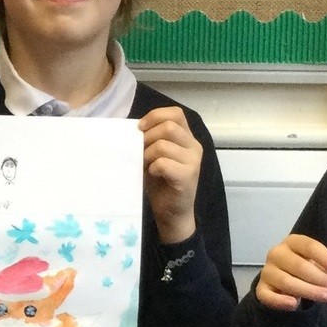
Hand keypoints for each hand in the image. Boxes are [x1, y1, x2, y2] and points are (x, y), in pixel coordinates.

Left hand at [139, 106, 201, 244]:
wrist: (171, 213)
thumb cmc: (160, 183)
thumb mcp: (154, 156)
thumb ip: (151, 140)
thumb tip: (132, 129)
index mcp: (187, 138)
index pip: (175, 114)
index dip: (155, 116)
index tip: (140, 128)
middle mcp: (194, 146)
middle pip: (168, 127)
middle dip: (147, 137)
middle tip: (140, 152)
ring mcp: (193, 161)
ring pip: (163, 144)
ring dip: (147, 154)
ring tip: (145, 165)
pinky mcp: (188, 176)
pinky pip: (163, 163)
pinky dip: (152, 167)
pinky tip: (152, 174)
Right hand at [255, 233, 326, 310]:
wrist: (281, 278)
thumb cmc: (303, 269)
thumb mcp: (319, 266)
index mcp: (292, 242)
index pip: (310, 246)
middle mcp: (277, 253)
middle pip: (299, 265)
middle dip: (322, 279)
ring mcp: (267, 271)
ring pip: (286, 281)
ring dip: (309, 290)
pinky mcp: (261, 289)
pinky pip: (268, 296)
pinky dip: (280, 301)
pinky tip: (294, 304)